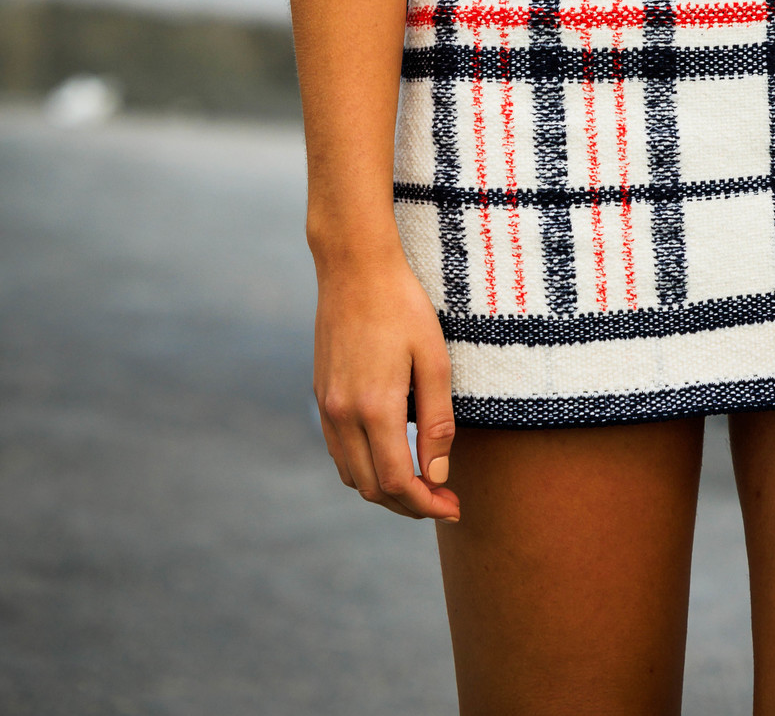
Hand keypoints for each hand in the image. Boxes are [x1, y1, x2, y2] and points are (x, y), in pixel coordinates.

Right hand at [313, 239, 459, 519]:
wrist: (354, 267)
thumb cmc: (402, 305)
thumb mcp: (434, 358)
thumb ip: (437, 420)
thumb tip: (439, 475)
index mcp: (375, 407)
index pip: (398, 482)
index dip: (427, 504)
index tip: (453, 508)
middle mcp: (343, 414)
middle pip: (373, 488)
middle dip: (409, 505)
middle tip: (444, 501)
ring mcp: (327, 406)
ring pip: (352, 475)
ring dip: (385, 490)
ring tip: (421, 484)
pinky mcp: (321, 395)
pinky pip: (339, 451)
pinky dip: (364, 468)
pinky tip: (389, 457)